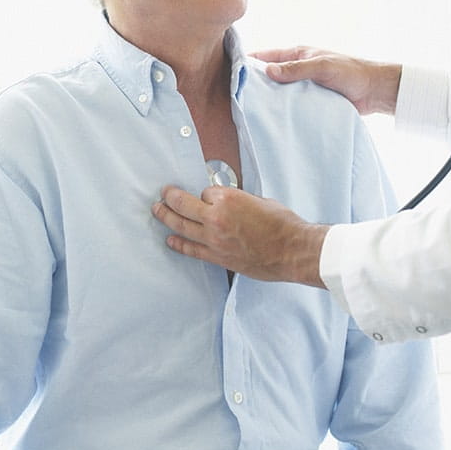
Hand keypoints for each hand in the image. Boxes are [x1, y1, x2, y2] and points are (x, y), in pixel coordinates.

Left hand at [151, 185, 329, 287]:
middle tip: (162, 195)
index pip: (204, 192)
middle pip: (182, 205)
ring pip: (181, 226)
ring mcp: (214, 239)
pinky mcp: (217, 257)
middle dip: (169, 198)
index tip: (208, 196)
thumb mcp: (260, 200)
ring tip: (157, 211)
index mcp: (229, 199)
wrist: (293, 251)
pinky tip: (170, 240)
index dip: (206, 194)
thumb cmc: (283, 224)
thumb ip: (238, 200)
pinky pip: (191, 249)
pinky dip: (178, 244)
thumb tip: (226, 203)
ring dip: (166, 217)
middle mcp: (216, 217)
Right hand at [251, 46, 401, 115]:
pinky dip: (282, 111)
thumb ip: (297, 68)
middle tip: (236, 98)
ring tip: (249, 112)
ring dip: (268, 101)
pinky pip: (290, 106)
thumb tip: (267, 71)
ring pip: (278, 93)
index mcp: (297, 54)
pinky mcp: (309, 102)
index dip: (248, 63)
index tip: (231, 73)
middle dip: (254, 85)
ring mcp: (301, 87)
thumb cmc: (351, 72)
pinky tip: (271, 121)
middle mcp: (296, 70)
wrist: (375, 92)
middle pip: (268, 77)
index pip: (265, 56)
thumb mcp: (322, 66)